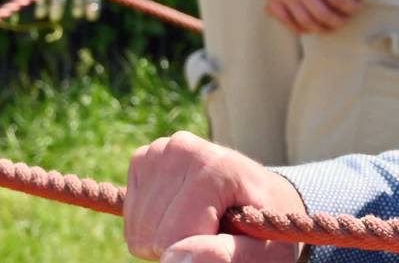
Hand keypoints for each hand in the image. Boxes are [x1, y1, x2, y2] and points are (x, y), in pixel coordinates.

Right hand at [124, 130, 309, 262]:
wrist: (263, 196)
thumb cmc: (267, 229)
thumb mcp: (266, 251)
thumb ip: (230, 256)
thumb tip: (179, 261)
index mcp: (216, 167)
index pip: (174, 238)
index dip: (196, 254)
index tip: (225, 242)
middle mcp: (182, 148)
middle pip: (153, 235)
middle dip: (179, 247)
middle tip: (212, 234)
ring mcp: (159, 150)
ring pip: (138, 230)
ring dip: (164, 239)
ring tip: (199, 224)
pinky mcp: (143, 158)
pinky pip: (131, 218)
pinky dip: (152, 226)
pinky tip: (180, 214)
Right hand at [241, 0, 360, 34]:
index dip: (350, 5)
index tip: (357, 6)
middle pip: (323, 15)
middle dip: (339, 20)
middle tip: (347, 18)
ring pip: (305, 22)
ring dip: (321, 28)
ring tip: (331, 26)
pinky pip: (286, 21)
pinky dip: (299, 29)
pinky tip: (309, 27)